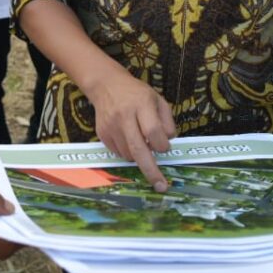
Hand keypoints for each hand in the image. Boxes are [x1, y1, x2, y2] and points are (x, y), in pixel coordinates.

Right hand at [85, 69, 176, 191]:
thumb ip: (167, 121)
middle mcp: (124, 116)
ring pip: (129, 155)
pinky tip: (130, 141)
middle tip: (162, 186)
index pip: (153, 131)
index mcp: (141, 104)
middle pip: (138, 149)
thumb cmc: (136, 93)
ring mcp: (111, 126)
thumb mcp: (157, 99)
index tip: (166, 147)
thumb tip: (169, 142)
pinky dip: (128, 153)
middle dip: (151, 171)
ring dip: (140, 158)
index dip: (162, 144)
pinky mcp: (103, 134)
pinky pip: (119, 153)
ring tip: (142, 145)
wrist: (106, 85)